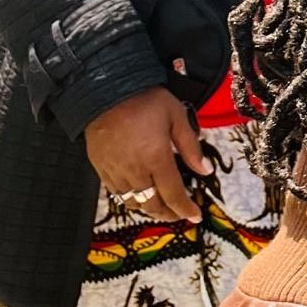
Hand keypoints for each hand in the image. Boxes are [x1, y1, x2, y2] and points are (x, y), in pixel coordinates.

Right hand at [85, 87, 211, 223]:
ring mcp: (115, 172)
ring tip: (162, 207)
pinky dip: (131, 200)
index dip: (185, 209)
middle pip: (153, 204)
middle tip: (180, 213)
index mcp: (156, 158)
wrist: (105, 91)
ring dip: (150, 209)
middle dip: (169, 214)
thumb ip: (191, 146)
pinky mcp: (101, 169)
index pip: (173, 194)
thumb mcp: (176, 115)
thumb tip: (205, 170)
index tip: (196, 216)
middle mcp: (135, 171)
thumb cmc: (145, 100)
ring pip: (134, 203)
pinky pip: (117, 194)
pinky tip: (139, 195)